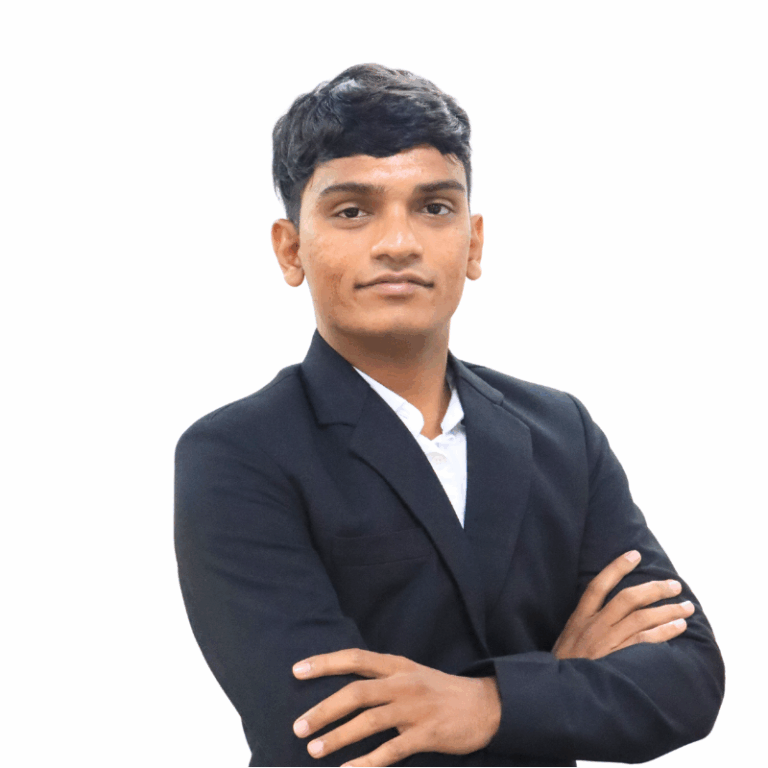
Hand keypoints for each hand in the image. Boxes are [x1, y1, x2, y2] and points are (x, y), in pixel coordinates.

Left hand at [291, 648, 500, 765]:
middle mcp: (403, 683)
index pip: (355, 658)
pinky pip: (391, 750)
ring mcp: (415, 709)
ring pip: (369, 721)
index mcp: (397, 665)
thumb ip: (382, 678)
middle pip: (356, 692)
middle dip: (324, 709)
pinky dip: (368, 762)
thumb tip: (345, 691)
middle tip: (298, 726)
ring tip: (315, 749)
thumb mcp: (412, 674)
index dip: (325, 663)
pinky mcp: (427, 734)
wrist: (486, 706)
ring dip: (339, 736)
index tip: (297, 670)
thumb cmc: (441, 692)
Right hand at [552, 549, 694, 659]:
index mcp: (580, 618)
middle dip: (654, 589)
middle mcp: (595, 626)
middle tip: (674, 585)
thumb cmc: (566, 667)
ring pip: (642, 618)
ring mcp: (608, 642)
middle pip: (628, 598)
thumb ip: (584, 624)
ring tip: (686, 607)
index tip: (634, 554)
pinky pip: (647, 641)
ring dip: (668, 610)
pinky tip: (679, 627)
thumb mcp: (568, 639)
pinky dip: (665, 632)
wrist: (560, 694)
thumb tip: (604, 611)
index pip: (598, 585)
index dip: (617, 567)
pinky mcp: (619, 659)